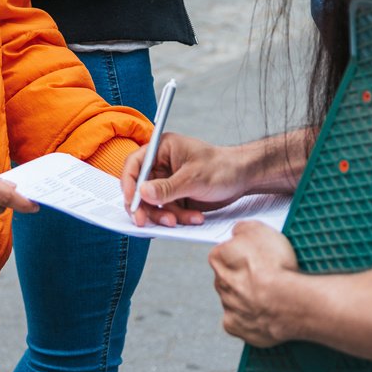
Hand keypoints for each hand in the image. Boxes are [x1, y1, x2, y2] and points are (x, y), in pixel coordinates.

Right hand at [120, 132, 248, 226]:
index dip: (128, 184)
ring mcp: (167, 183)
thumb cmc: (222, 167)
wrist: (243, 178)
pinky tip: (195, 217)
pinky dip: (179, 218)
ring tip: (186, 219)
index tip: (131, 202)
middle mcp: (160, 166)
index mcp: (161, 150)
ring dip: (167, 216)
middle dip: (146, 207)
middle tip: (145, 222)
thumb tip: (142, 193)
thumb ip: (167, 187)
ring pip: (154, 205)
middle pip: (140, 189)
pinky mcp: (175, 198)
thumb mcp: (194, 177)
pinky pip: (168, 212)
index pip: (134, 165)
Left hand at [209, 220, 299, 347]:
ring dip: (249, 298)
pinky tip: (265, 314)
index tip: (256, 257)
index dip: (242, 254)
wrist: (290, 302)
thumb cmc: (276, 267)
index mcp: (219, 258)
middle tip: (267, 277)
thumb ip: (242, 229)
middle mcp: (220, 283)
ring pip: (235, 300)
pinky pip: (241, 322)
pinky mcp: (237, 328)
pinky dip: (251, 319)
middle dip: (245, 277)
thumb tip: (238, 231)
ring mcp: (228, 307)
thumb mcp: (259, 230)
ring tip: (272, 297)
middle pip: (229, 277)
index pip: (223, 253)